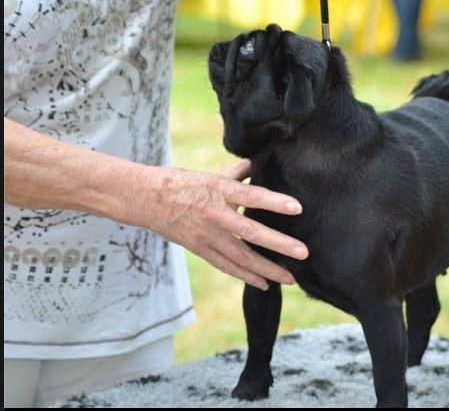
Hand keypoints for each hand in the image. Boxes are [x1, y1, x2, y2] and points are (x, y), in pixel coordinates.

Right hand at [138, 159, 306, 290]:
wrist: (145, 199)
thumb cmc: (181, 183)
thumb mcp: (210, 175)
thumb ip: (235, 173)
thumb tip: (255, 164)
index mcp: (219, 191)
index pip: (251, 196)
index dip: (274, 202)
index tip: (297, 207)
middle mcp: (215, 215)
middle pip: (251, 232)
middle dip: (278, 244)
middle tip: (303, 253)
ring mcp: (207, 235)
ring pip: (241, 257)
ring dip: (268, 269)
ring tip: (290, 278)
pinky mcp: (200, 249)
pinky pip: (227, 266)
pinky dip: (247, 276)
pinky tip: (265, 283)